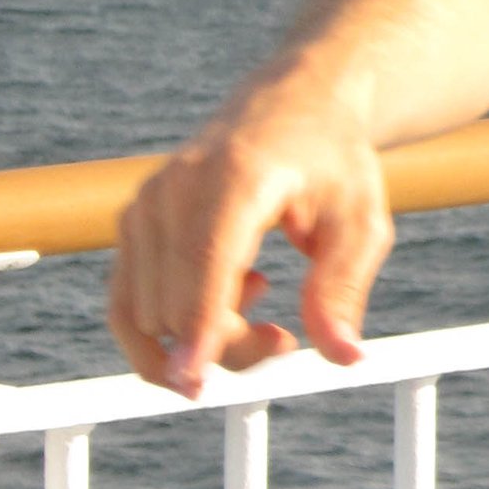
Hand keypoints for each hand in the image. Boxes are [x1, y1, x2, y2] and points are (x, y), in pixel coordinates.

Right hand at [108, 68, 393, 397]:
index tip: (193, 384)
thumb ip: (344, 288)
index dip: (199, 327)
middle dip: (231, 348)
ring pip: (145, 317)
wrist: (294, 104)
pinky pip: (128, 306)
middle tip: (287, 339)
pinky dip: (171, 327)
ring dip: (201, 342)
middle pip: (176, 307)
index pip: (205, 264)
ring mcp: (144, 206)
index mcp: (235, 178)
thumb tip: (343, 356)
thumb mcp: (360, 222)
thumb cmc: (333, 163)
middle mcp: (175, 188)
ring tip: (261, 295)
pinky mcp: (131, 224)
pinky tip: (229, 293)